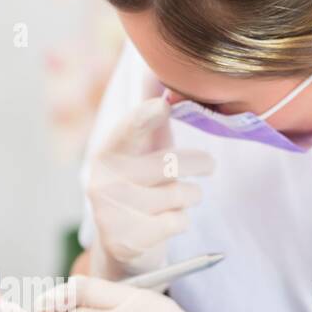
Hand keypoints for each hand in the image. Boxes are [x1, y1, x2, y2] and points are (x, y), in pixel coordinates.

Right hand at [87, 95, 213, 279]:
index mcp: (107, 151)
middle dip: (199, 163)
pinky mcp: (125, 240)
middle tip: (209, 165)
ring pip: (179, 194)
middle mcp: (102, 180)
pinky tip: (166, 223)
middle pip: (170, 163)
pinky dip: (181, 221)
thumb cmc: (142, 185)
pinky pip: (177, 221)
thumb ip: (152, 109)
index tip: (163, 106)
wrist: (122, 246)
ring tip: (179, 199)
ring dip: (190, 197)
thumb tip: (156, 65)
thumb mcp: (145, 146)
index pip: (131, 126)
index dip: (149, 114)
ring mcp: (110, 212)